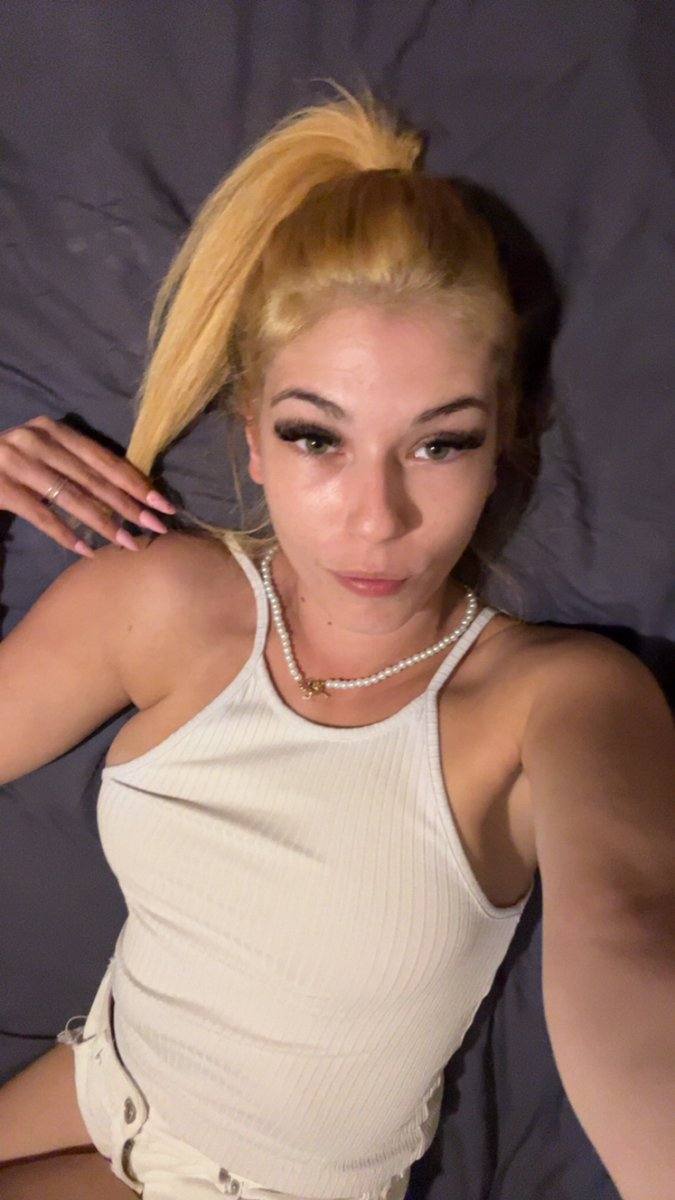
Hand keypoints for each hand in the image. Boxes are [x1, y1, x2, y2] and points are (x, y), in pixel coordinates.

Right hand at [0, 415, 175, 556]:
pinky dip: (65, 534)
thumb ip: (78, 466)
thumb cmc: (12, 466)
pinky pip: (40, 515)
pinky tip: (86, 551)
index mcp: (54, 430)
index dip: (136, 482)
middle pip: (93, 479)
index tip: (163, 503)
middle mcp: (36, 440)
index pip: (104, 458)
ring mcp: (15, 462)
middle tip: (157, 527)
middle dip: (129, 506)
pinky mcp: (0, 487)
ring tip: (129, 543)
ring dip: (104, 524)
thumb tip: (132, 492)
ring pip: (71, 497)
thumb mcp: (45, 456)